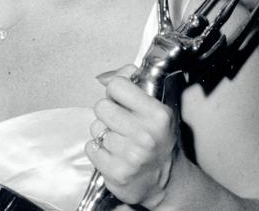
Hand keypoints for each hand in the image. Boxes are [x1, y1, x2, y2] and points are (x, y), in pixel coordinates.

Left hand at [85, 64, 179, 207]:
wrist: (167, 183)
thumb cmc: (159, 142)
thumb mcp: (157, 109)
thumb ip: (133, 85)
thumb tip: (104, 76)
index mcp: (158, 115)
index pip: (117, 85)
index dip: (116, 92)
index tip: (123, 101)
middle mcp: (145, 135)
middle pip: (101, 106)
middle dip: (108, 114)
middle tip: (122, 125)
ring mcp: (131, 156)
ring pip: (95, 128)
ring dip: (104, 135)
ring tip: (121, 143)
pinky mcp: (116, 173)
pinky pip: (91, 147)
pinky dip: (99, 151)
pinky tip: (114, 155)